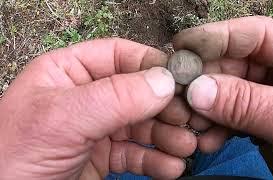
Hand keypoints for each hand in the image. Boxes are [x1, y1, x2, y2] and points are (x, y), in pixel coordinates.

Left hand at [0, 38, 196, 179]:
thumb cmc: (13, 158)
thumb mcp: (63, 118)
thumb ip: (115, 97)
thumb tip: (163, 82)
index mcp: (67, 73)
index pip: (118, 56)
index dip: (150, 64)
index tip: (178, 79)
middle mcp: (85, 98)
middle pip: (137, 92)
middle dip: (164, 106)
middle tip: (187, 118)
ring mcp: (96, 128)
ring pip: (142, 125)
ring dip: (167, 135)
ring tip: (185, 145)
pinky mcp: (103, 157)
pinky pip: (136, 153)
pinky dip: (156, 159)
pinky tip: (170, 166)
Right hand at [172, 16, 272, 177]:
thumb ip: (248, 104)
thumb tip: (198, 90)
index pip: (254, 35)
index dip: (216, 38)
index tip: (183, 48)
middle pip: (230, 63)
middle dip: (203, 81)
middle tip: (180, 96)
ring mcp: (264, 96)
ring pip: (221, 90)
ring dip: (203, 108)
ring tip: (193, 125)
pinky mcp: (253, 118)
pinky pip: (224, 115)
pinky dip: (212, 127)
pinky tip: (208, 140)